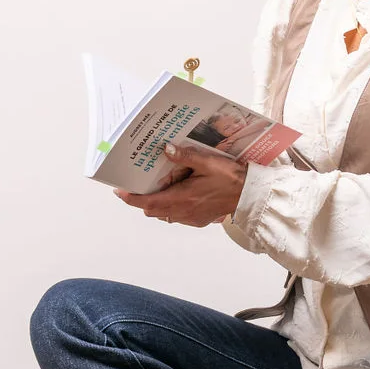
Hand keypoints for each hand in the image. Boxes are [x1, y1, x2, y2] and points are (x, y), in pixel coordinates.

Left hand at [114, 142, 247, 226]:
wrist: (250, 195)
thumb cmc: (231, 179)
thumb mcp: (208, 162)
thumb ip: (185, 156)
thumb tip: (166, 149)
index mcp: (183, 198)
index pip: (149, 202)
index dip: (131, 199)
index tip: (119, 192)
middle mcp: (184, 212)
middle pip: (153, 210)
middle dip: (142, 200)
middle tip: (136, 186)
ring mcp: (192, 218)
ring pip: (164, 215)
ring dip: (157, 204)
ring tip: (156, 188)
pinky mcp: (199, 220)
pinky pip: (177, 217)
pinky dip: (171, 208)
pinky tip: (177, 195)